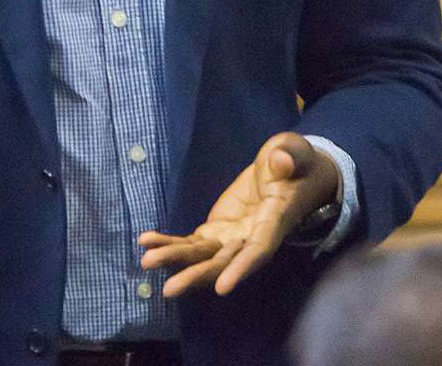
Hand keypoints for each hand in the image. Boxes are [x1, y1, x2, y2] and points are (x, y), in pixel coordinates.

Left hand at [138, 132, 339, 297]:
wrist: (291, 174)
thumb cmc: (296, 162)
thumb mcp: (295, 152)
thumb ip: (290, 155)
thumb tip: (282, 161)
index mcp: (274, 221)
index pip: (258, 250)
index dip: (241, 268)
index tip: (221, 288)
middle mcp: (251, 237)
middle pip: (223, 263)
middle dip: (196, 276)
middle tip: (168, 289)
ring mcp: (232, 237)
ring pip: (202, 256)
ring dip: (175, 261)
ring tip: (146, 261)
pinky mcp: (217, 230)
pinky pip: (192, 242)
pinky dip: (170, 243)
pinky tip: (145, 241)